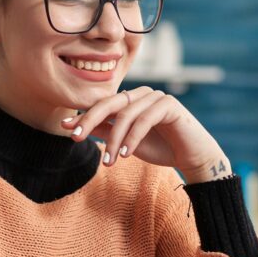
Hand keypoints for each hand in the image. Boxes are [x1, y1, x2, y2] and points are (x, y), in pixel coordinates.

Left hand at [59, 87, 232, 183]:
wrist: (193, 157)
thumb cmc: (161, 148)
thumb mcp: (126, 142)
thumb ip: (106, 132)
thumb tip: (76, 128)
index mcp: (130, 100)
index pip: (102, 105)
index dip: (83, 116)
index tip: (65, 127)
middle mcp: (141, 94)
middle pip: (109, 104)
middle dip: (89, 120)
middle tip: (75, 138)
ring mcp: (156, 97)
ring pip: (126, 115)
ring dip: (115, 140)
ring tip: (109, 162)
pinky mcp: (170, 104)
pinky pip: (144, 120)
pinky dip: (133, 138)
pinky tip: (126, 155)